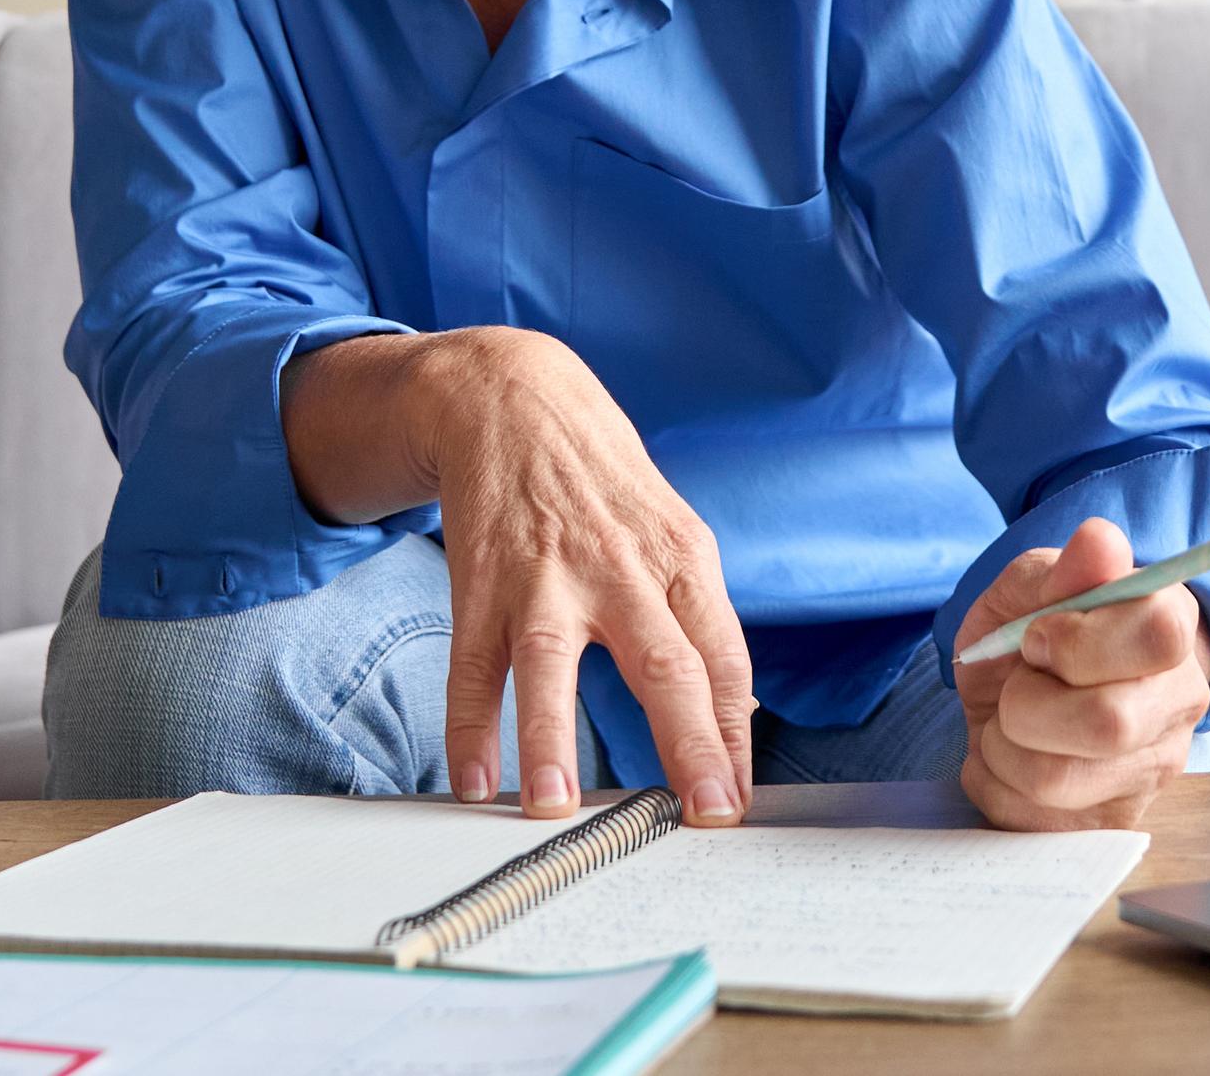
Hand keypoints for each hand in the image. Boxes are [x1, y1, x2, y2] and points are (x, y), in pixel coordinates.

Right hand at [283, 326, 752, 825]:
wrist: (516, 395)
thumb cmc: (605, 481)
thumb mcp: (674, 533)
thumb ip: (699, 619)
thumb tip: (740, 710)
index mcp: (681, 560)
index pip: (723, 660)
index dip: (735, 734)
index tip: (735, 800)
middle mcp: (620, 569)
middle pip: (665, 664)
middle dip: (689, 743)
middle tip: (703, 813)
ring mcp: (546, 575)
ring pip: (552, 664)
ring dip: (552, 740)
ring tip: (554, 808)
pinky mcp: (482, 580)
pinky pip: (474, 663)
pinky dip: (469, 725)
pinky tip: (474, 779)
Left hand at [952, 518, 1209, 831]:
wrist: (1013, 696)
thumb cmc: (1029, 635)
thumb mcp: (1027, 590)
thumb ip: (1059, 570)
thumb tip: (1101, 542)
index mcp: (1171, 627)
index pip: (1157, 633)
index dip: (1078, 639)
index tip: (1036, 638)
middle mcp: (1178, 703)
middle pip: (1109, 722)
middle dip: (1027, 703)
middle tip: (1015, 688)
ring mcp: (1152, 771)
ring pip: (1058, 779)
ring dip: (1002, 746)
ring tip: (1007, 724)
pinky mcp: (1112, 823)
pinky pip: (1031, 819)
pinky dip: (994, 784)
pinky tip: (1009, 760)